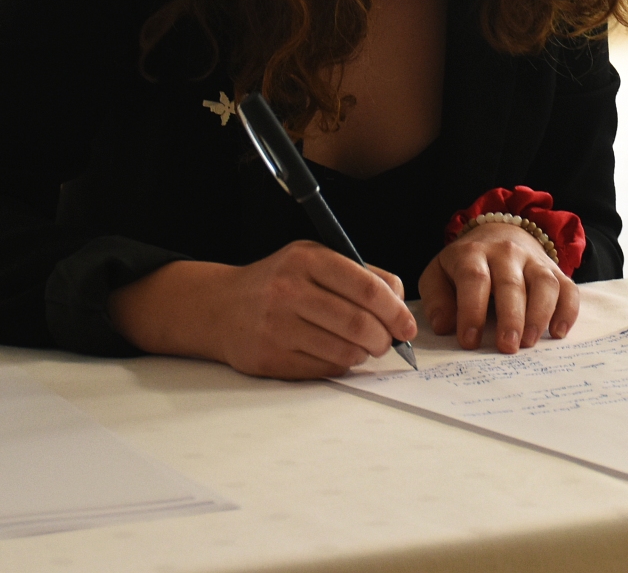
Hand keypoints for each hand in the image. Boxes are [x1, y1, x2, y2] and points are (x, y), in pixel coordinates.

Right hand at [107, 241, 416, 379]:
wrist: (221, 307)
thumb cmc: (279, 282)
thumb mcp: (314, 259)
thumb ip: (358, 273)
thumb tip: (398, 300)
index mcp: (306, 259)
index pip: (365, 286)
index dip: (394, 310)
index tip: (406, 325)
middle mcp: (289, 290)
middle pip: (358, 323)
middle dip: (383, 338)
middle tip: (388, 341)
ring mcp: (277, 326)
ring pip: (344, 350)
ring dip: (364, 354)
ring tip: (363, 347)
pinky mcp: (270, 358)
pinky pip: (323, 368)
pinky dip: (341, 364)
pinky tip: (338, 353)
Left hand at [418, 222, 578, 353]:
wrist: (498, 233)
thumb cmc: (464, 265)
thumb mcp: (439, 275)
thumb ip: (437, 300)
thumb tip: (444, 327)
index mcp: (472, 254)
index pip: (474, 279)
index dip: (472, 311)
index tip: (469, 341)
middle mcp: (506, 252)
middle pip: (511, 283)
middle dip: (510, 317)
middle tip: (506, 347)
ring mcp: (534, 260)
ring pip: (544, 283)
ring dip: (540, 314)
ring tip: (530, 342)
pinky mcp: (555, 270)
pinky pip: (568, 288)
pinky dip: (567, 311)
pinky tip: (558, 332)